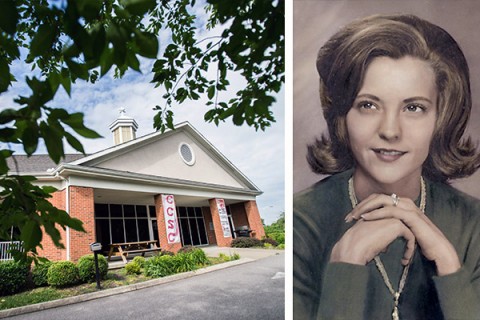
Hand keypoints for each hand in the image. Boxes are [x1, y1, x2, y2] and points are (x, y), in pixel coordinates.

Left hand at [346, 193, 460, 275]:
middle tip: (348, 217)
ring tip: (354, 217)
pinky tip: (365, 219)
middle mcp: (404, 202)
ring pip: (381, 200)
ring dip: (365, 208)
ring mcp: (408, 207)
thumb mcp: (401, 230)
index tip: (350, 217)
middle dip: (360, 206)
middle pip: (376, 197)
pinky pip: (390, 210)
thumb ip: (389, 225)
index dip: (362, 206)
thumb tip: (372, 228)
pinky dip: (376, 213)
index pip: (377, 199)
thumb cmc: (420, 241)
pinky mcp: (412, 216)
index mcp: (401, 204)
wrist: (438, 251)